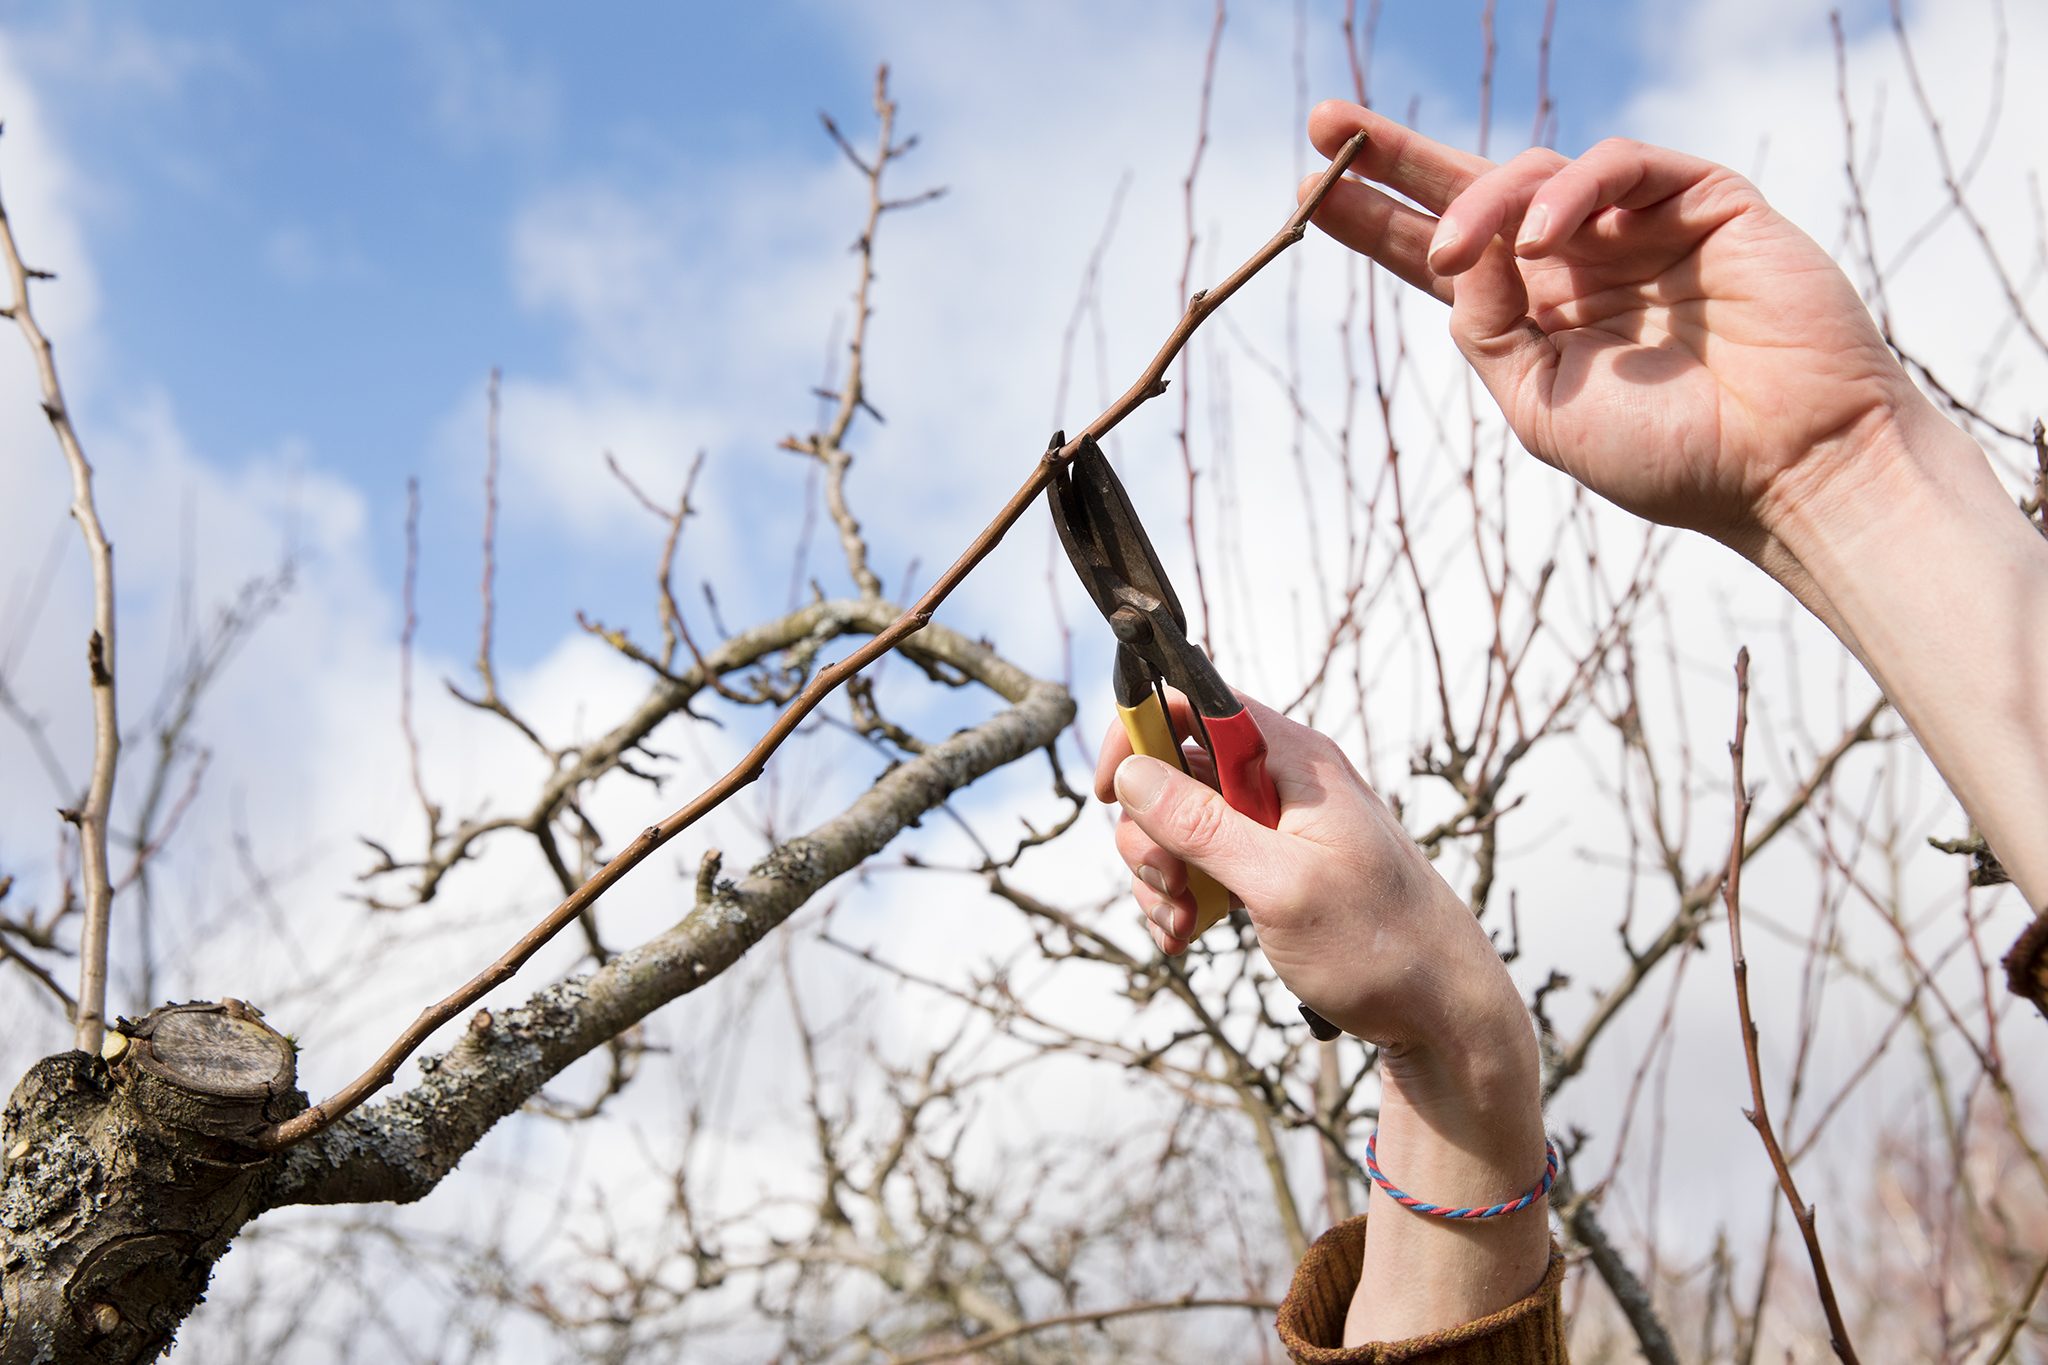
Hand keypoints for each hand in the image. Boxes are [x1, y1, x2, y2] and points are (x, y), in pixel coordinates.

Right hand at [1092, 693, 1525, 1072]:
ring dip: (1159, 873)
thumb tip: (1133, 773)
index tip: (1111, 791)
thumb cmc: (1381, 945)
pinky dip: (1179, 900)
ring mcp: (1275, 827)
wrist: (1442, 1012)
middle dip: (1149, 829)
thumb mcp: (1280, 885)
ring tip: (1178, 923)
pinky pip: (1200, 865)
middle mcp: (1281, 781)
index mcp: (1293, 759)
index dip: (1141, 731)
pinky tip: (1185, 937)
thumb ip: (1203, 825)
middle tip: (1164, 882)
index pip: (1195, 701)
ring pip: (1178, 824)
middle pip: (1175, 769)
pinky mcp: (1270, 868)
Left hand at [1302, 101, 1923, 569]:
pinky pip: (1617, 165)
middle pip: (1472, 192)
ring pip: (1533, 174)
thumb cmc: (1671, 452)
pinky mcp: (1701, 198)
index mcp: (1538, 319)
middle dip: (1396, 159)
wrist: (1785, 464)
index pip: (1442, 258)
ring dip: (1479, 204)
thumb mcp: (1540, 404)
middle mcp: (1580, 265)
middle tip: (1326, 125)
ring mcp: (1638, 228)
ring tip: (1456, 250)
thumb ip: (1488, 328)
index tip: (1306, 193)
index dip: (1377, 222)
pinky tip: (1540, 242)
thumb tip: (1451, 251)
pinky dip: (1569, 193)